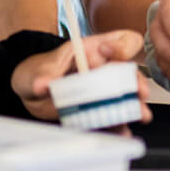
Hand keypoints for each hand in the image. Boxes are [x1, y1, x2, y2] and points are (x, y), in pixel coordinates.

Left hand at [11, 30, 151, 123]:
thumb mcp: (37, 69)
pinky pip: (113, 118)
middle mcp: (103, 70)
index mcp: (93, 50)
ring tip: (139, 114)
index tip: (107, 52)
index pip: (120, 40)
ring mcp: (103, 91)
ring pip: (126, 96)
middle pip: (129, 71)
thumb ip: (41, 75)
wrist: (30, 93)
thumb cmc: (38, 71)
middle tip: (139, 91)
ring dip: (135, 105)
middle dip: (137, 81)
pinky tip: (121, 131)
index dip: (120, 45)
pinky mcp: (99, 111)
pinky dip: (119, 126)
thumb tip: (41, 83)